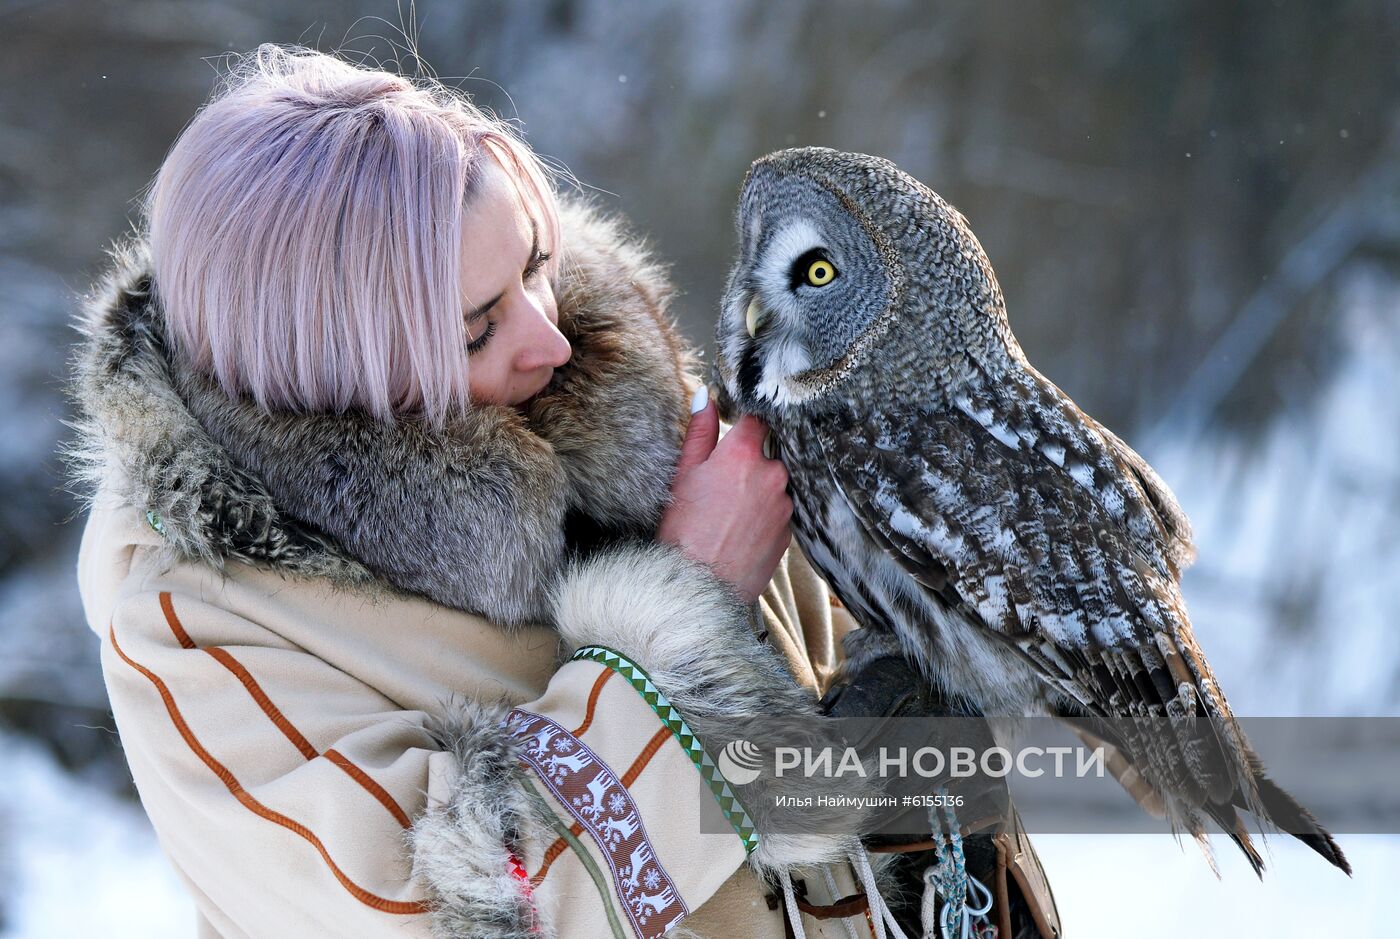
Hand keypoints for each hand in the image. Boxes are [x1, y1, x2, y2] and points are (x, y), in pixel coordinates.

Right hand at [657, 386, 791, 602]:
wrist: (698, 585)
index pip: (758, 419)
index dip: (748, 422)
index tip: (739, 427)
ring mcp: (785, 504)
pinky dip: (764, 515)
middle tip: (724, 483)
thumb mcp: (684, 474)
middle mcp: (772, 474)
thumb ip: (700, 432)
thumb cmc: (683, 530)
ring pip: (775, 485)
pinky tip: (741, 529)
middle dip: (751, 463)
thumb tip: (705, 397)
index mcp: (743, 454)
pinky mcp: (790, 532)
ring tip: (730, 512)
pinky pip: (780, 512)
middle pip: (768, 454)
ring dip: (759, 490)